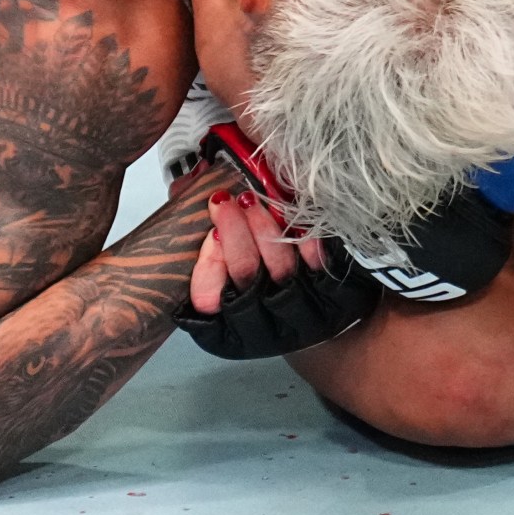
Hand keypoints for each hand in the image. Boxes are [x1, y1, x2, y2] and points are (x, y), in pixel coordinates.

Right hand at [175, 191, 379, 358]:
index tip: (211, 232)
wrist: (312, 323)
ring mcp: (296, 313)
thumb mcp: (222, 273)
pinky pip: (318, 264)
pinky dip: (306, 239)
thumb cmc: (257, 292)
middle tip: (225, 201)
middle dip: (234, 230)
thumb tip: (184, 187)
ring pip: (280, 266)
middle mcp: (259, 325)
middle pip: (245, 273)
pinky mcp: (329, 298)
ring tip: (251, 201)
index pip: (206, 300)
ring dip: (264, 227)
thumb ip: (205, 238)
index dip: (208, 264)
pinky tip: (295, 220)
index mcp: (223, 327)